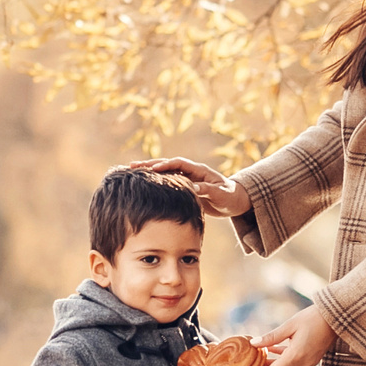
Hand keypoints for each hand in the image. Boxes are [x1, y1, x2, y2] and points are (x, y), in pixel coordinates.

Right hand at [130, 156, 250, 218]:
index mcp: (199, 170)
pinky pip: (166, 182)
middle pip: (167, 165)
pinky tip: (141, 185)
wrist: (234, 201)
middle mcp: (191, 172)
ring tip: (131, 172)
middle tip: (132, 166)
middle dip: (150, 165)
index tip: (153, 168)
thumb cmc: (229, 197)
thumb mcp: (221, 194)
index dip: (166, 165)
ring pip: (164, 173)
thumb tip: (192, 186)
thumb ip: (207, 189)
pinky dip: (154, 182)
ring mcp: (186, 178)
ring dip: (149, 172)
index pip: (179, 164)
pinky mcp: (184, 187)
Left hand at [253, 303, 335, 365]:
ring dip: (270, 365)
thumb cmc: (313, 318)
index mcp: (296, 356)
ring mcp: (308, 361)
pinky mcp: (311, 356)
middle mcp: (302, 362)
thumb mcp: (290, 325)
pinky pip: (292, 360)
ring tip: (253, 365)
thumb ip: (271, 337)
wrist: (336, 317)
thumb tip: (253, 344)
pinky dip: (281, 357)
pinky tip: (270, 351)